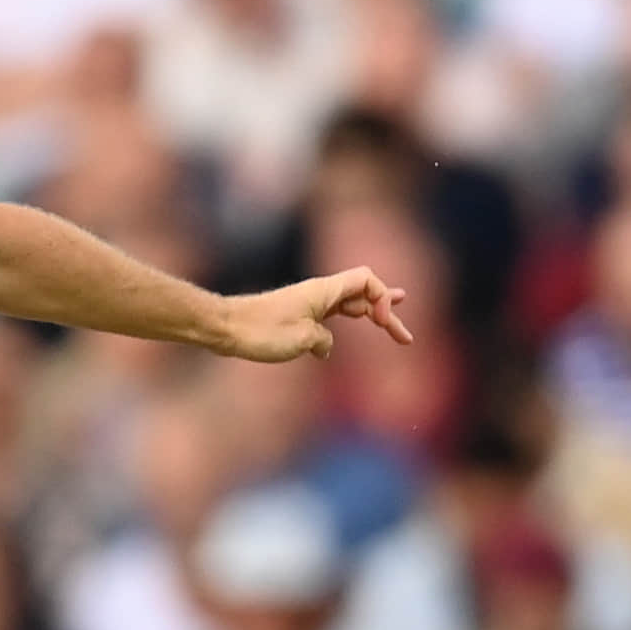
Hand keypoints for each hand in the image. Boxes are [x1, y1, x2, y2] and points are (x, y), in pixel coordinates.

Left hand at [224, 267, 413, 362]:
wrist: (226, 328)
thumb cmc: (261, 331)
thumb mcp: (302, 340)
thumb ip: (324, 341)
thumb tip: (324, 348)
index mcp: (324, 291)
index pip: (367, 281)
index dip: (382, 298)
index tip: (380, 323)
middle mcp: (319, 294)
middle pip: (362, 294)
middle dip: (385, 312)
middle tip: (404, 337)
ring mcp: (308, 305)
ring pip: (347, 305)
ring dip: (369, 314)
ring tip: (388, 320)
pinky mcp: (296, 317)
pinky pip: (330, 315)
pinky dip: (344, 323)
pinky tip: (346, 336)